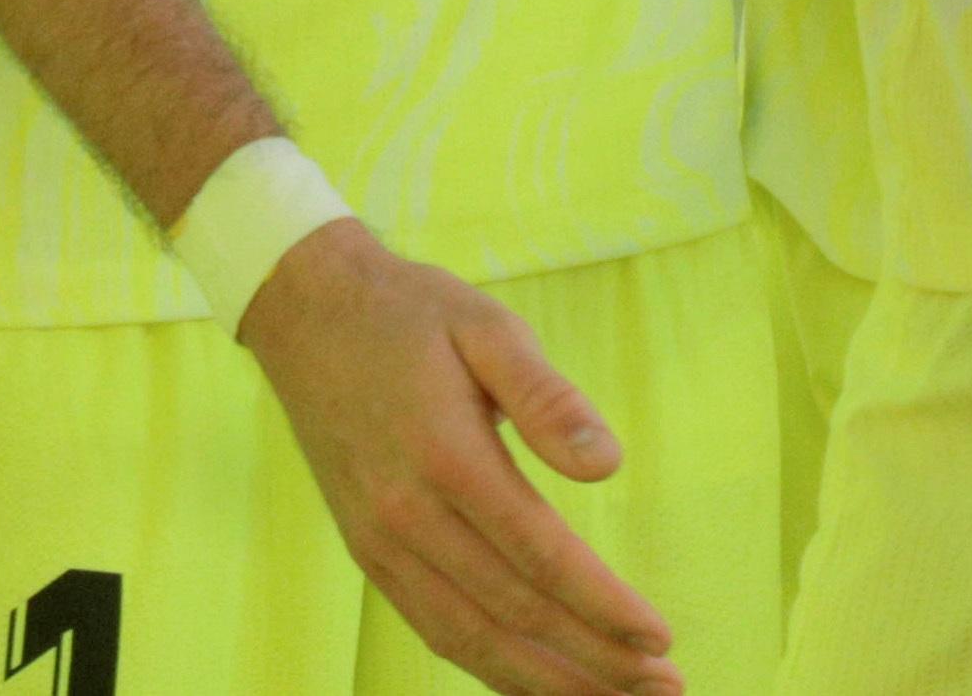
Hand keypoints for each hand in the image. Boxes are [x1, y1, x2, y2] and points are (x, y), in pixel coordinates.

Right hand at [240, 222, 684, 695]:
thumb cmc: (412, 315)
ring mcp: (380, 543)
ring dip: (547, 681)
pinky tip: (538, 678)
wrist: (307, 314)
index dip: (602, 606)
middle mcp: (407, 516)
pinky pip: (432, 628)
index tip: (660, 638)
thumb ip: (549, 397)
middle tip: (664, 687)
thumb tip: (607, 466)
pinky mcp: (368, 553)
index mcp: (446, 456)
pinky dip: (489, 665)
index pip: (538, 556)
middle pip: (511, 613)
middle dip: (592, 662)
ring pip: (469, 639)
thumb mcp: (488, 326)